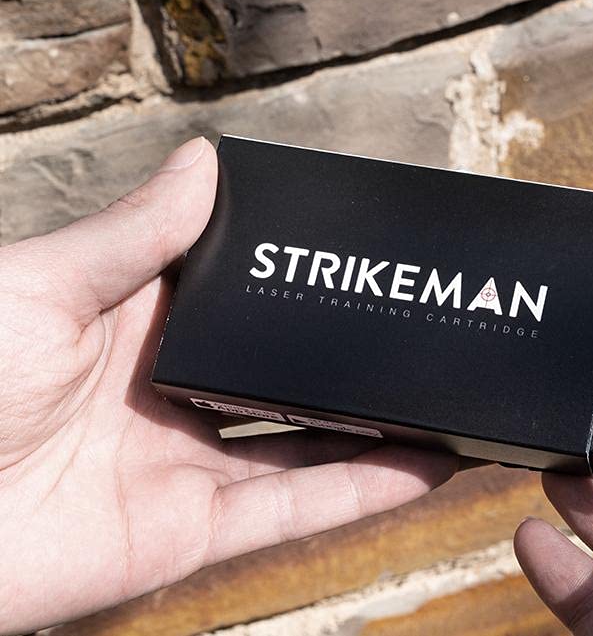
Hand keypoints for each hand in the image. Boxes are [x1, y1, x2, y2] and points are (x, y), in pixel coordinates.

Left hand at [0, 138, 456, 633]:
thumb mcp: (42, 286)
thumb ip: (135, 237)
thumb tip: (204, 166)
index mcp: (133, 325)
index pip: (238, 300)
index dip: (297, 287)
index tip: (359, 269)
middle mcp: (169, 393)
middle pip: (284, 375)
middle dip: (352, 360)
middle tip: (421, 335)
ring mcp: (185, 464)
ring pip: (307, 445)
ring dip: (378, 427)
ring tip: (446, 400)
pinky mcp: (191, 531)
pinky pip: (294, 507)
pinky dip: (364, 489)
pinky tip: (423, 463)